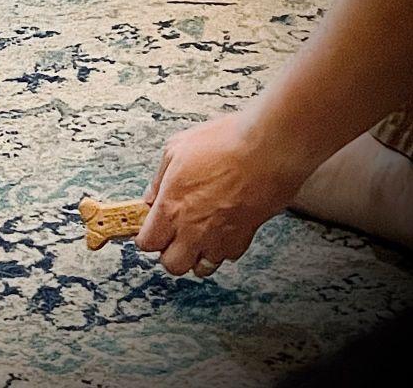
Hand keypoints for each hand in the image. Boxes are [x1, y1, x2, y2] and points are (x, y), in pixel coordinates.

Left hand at [134, 113, 306, 276]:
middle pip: (172, 265)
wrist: (267, 150)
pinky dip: (221, 249)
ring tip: (195, 236)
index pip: (148, 242)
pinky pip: (227, 256)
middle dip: (167, 252)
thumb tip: (151, 195)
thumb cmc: (224, 143)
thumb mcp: (176, 148)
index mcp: (172, 207)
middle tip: (170, 235)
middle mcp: (194, 229)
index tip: (147, 229)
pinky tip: (220, 230)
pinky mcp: (244, 238)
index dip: (145, 237)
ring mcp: (220, 237)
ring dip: (195, 256)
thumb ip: (159, 179)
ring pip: (201, 268)